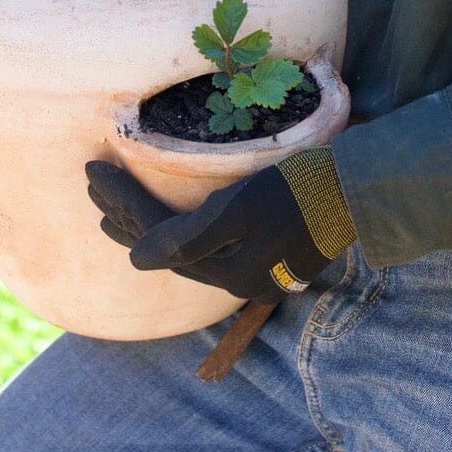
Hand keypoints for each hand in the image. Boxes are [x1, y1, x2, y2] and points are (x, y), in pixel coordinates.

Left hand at [86, 147, 355, 302]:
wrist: (359, 187)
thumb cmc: (300, 189)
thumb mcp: (241, 208)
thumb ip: (189, 239)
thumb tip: (136, 262)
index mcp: (231, 273)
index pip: (158, 238)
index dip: (121, 203)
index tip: (92, 170)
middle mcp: (241, 281)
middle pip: (168, 249)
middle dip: (126, 217)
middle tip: (92, 190)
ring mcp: (257, 270)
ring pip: (186, 251)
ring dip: (148, 228)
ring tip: (112, 214)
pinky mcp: (269, 253)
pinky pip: (208, 248)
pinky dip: (179, 233)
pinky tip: (170, 227)